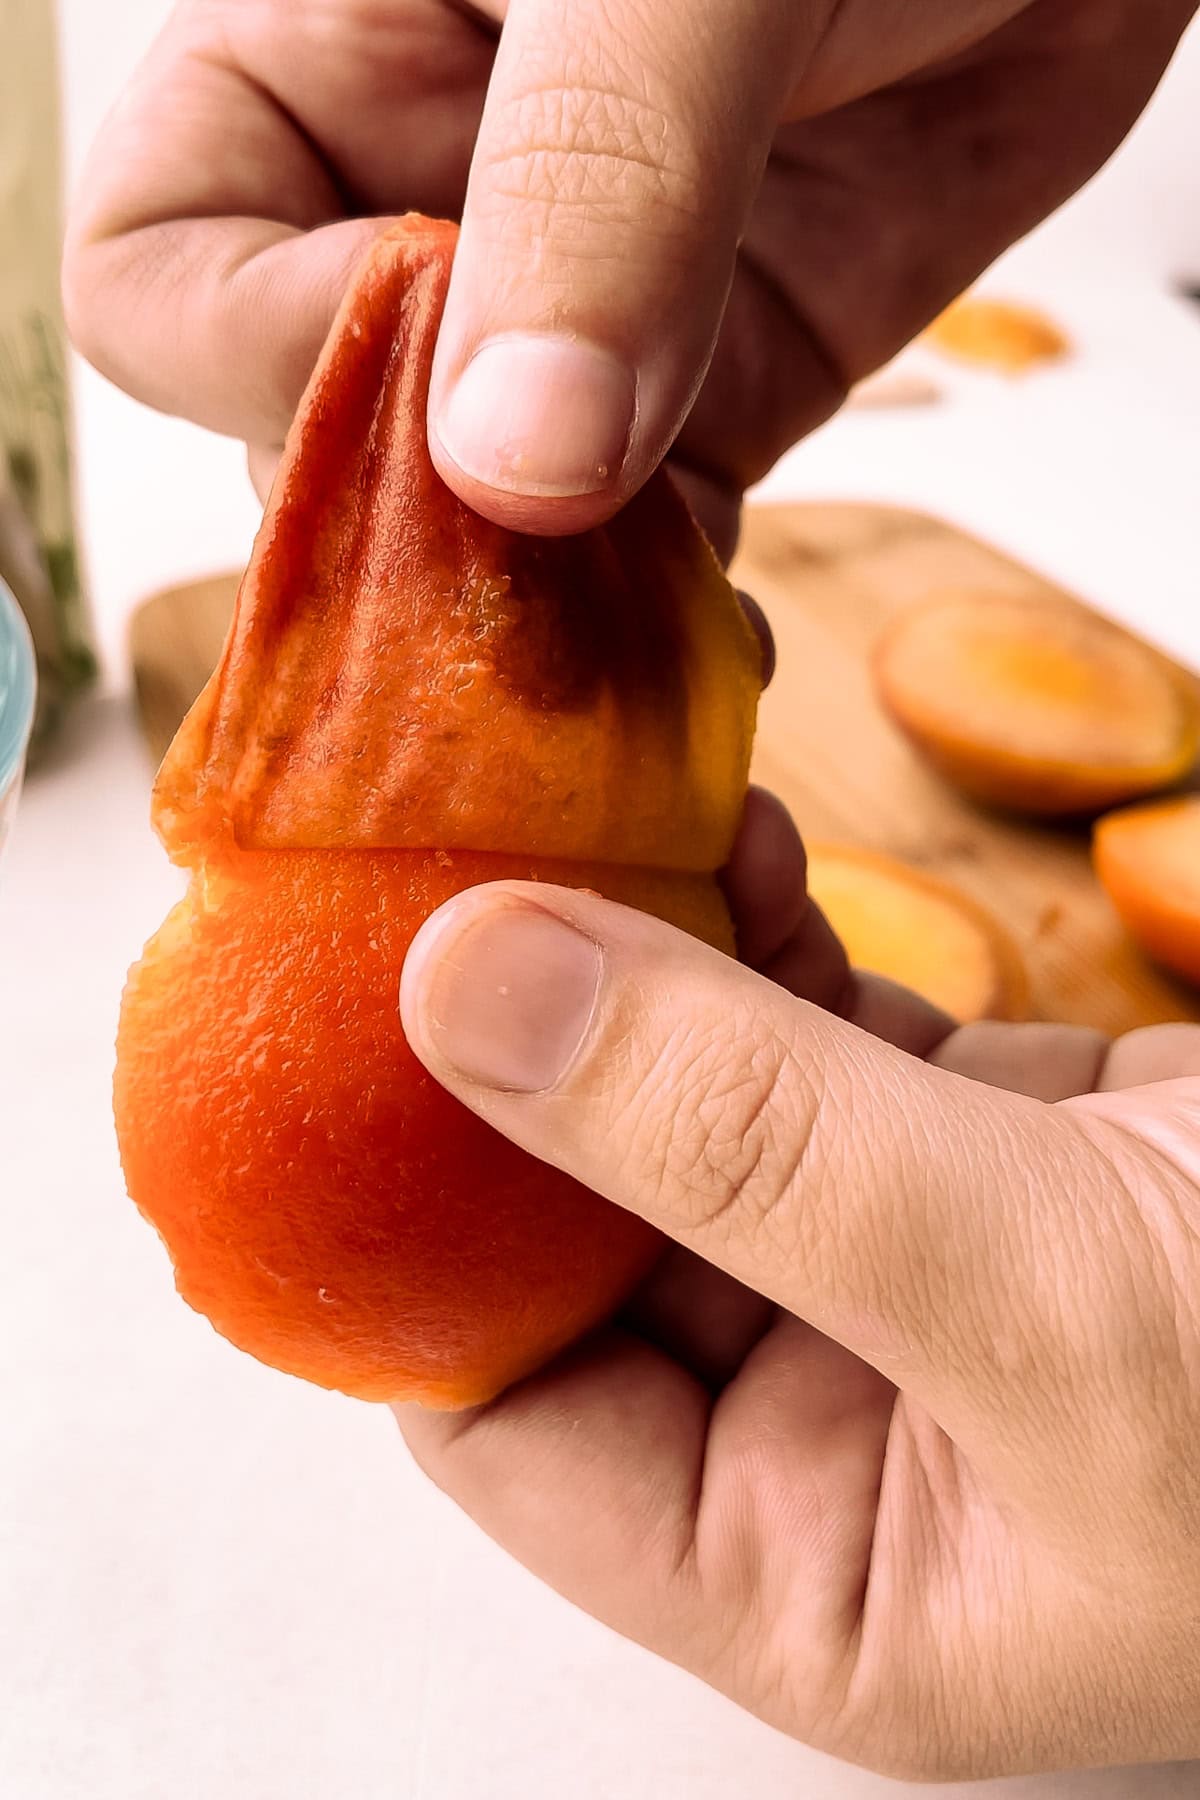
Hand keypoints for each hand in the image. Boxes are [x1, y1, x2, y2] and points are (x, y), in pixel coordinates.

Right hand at [64, 0, 1195, 557]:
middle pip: (321, 432)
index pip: (167, 272)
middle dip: (413, 537)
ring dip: (540, 625)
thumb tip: (517, 458)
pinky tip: (706, 662)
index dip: (269, 366)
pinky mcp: (721, 375)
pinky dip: (665, 616)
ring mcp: (583, 307)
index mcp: (327, 51)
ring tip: (612, 694)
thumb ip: (597, 180)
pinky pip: (647, 537)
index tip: (435, 396)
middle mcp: (431, 194)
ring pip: (486, 522)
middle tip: (523, 610)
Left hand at [395, 793, 1199, 1780]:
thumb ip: (743, 1146)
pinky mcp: (996, 1155)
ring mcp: (916, 1277)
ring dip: (633, 965)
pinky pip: (816, 1038)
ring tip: (572, 815)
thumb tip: (458, 996)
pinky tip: (724, 826)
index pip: (506, 1420)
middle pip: (580, 1235)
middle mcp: (847, 1441)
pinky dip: (763, 932)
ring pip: (694, 1111)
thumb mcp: (1045, 1292)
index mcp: (825, 1576)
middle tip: (428, 871)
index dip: (404, 1233)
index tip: (329, 1030)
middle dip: (509, 1059)